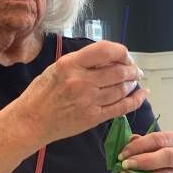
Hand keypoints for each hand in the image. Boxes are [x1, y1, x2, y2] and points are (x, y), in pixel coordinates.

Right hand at [15, 40, 147, 146]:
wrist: (31, 121)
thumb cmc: (41, 93)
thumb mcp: (57, 68)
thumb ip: (82, 62)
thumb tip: (109, 57)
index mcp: (71, 64)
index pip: (106, 50)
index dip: (122, 52)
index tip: (125, 56)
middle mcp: (81, 81)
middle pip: (118, 71)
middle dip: (132, 69)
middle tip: (136, 71)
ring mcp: (89, 100)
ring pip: (122, 89)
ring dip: (132, 84)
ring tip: (134, 82)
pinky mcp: (93, 117)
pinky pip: (121, 107)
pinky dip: (135, 100)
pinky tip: (142, 95)